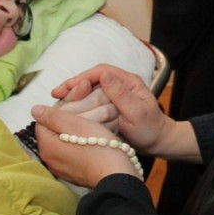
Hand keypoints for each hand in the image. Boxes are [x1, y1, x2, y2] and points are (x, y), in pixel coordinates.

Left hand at [32, 106, 137, 188]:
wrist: (115, 173)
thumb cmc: (98, 146)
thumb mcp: (76, 124)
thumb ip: (53, 116)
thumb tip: (35, 110)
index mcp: (47, 146)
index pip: (44, 120)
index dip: (59, 111)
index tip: (75, 109)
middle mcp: (50, 159)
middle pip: (52, 132)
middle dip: (66, 122)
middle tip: (85, 117)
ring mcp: (61, 168)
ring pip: (63, 142)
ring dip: (73, 133)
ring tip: (91, 129)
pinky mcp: (73, 173)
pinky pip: (71, 153)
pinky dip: (78, 145)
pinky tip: (92, 143)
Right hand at [47, 64, 186, 158]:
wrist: (158, 142)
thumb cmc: (150, 129)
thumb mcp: (136, 112)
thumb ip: (121, 94)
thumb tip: (104, 75)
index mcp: (128, 81)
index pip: (100, 72)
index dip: (81, 78)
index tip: (66, 88)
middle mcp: (120, 85)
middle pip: (92, 79)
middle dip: (73, 85)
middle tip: (55, 95)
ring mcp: (114, 95)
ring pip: (90, 89)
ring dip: (74, 94)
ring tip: (57, 102)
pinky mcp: (110, 106)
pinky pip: (92, 101)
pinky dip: (79, 104)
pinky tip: (68, 110)